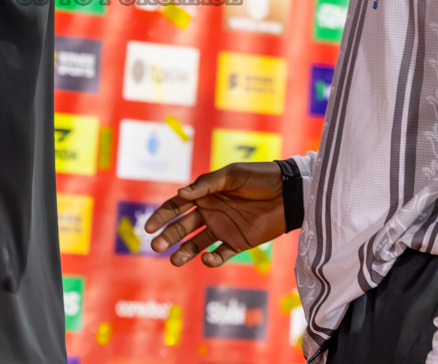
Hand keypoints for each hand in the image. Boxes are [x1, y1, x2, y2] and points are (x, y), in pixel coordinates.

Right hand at [143, 161, 286, 266]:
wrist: (288, 192)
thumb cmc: (259, 177)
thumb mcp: (232, 175)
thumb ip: (206, 185)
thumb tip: (180, 194)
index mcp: (205, 194)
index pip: (177, 207)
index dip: (162, 216)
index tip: (149, 227)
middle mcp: (210, 212)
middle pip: (182, 227)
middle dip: (168, 236)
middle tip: (156, 246)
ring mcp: (223, 229)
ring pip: (197, 244)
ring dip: (185, 252)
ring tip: (175, 261)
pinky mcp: (238, 243)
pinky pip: (220, 254)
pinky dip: (212, 260)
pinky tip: (207, 259)